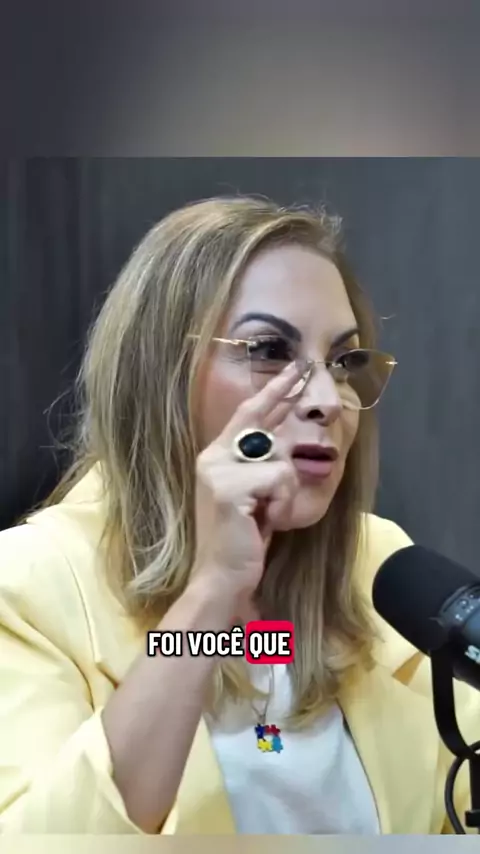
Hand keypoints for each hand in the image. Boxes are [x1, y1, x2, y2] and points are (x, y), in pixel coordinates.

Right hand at [190, 362, 301, 606]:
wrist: (222, 575)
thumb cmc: (242, 539)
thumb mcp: (255, 495)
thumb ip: (261, 466)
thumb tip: (284, 440)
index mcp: (216, 457)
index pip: (248, 415)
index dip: (272, 392)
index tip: (292, 370)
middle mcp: (212, 457)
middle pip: (258, 417)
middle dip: (283, 391)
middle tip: (303, 367)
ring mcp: (218, 470)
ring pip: (280, 460)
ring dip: (284, 493)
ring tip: (266, 515)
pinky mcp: (230, 488)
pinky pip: (280, 480)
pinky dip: (282, 504)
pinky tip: (265, 521)